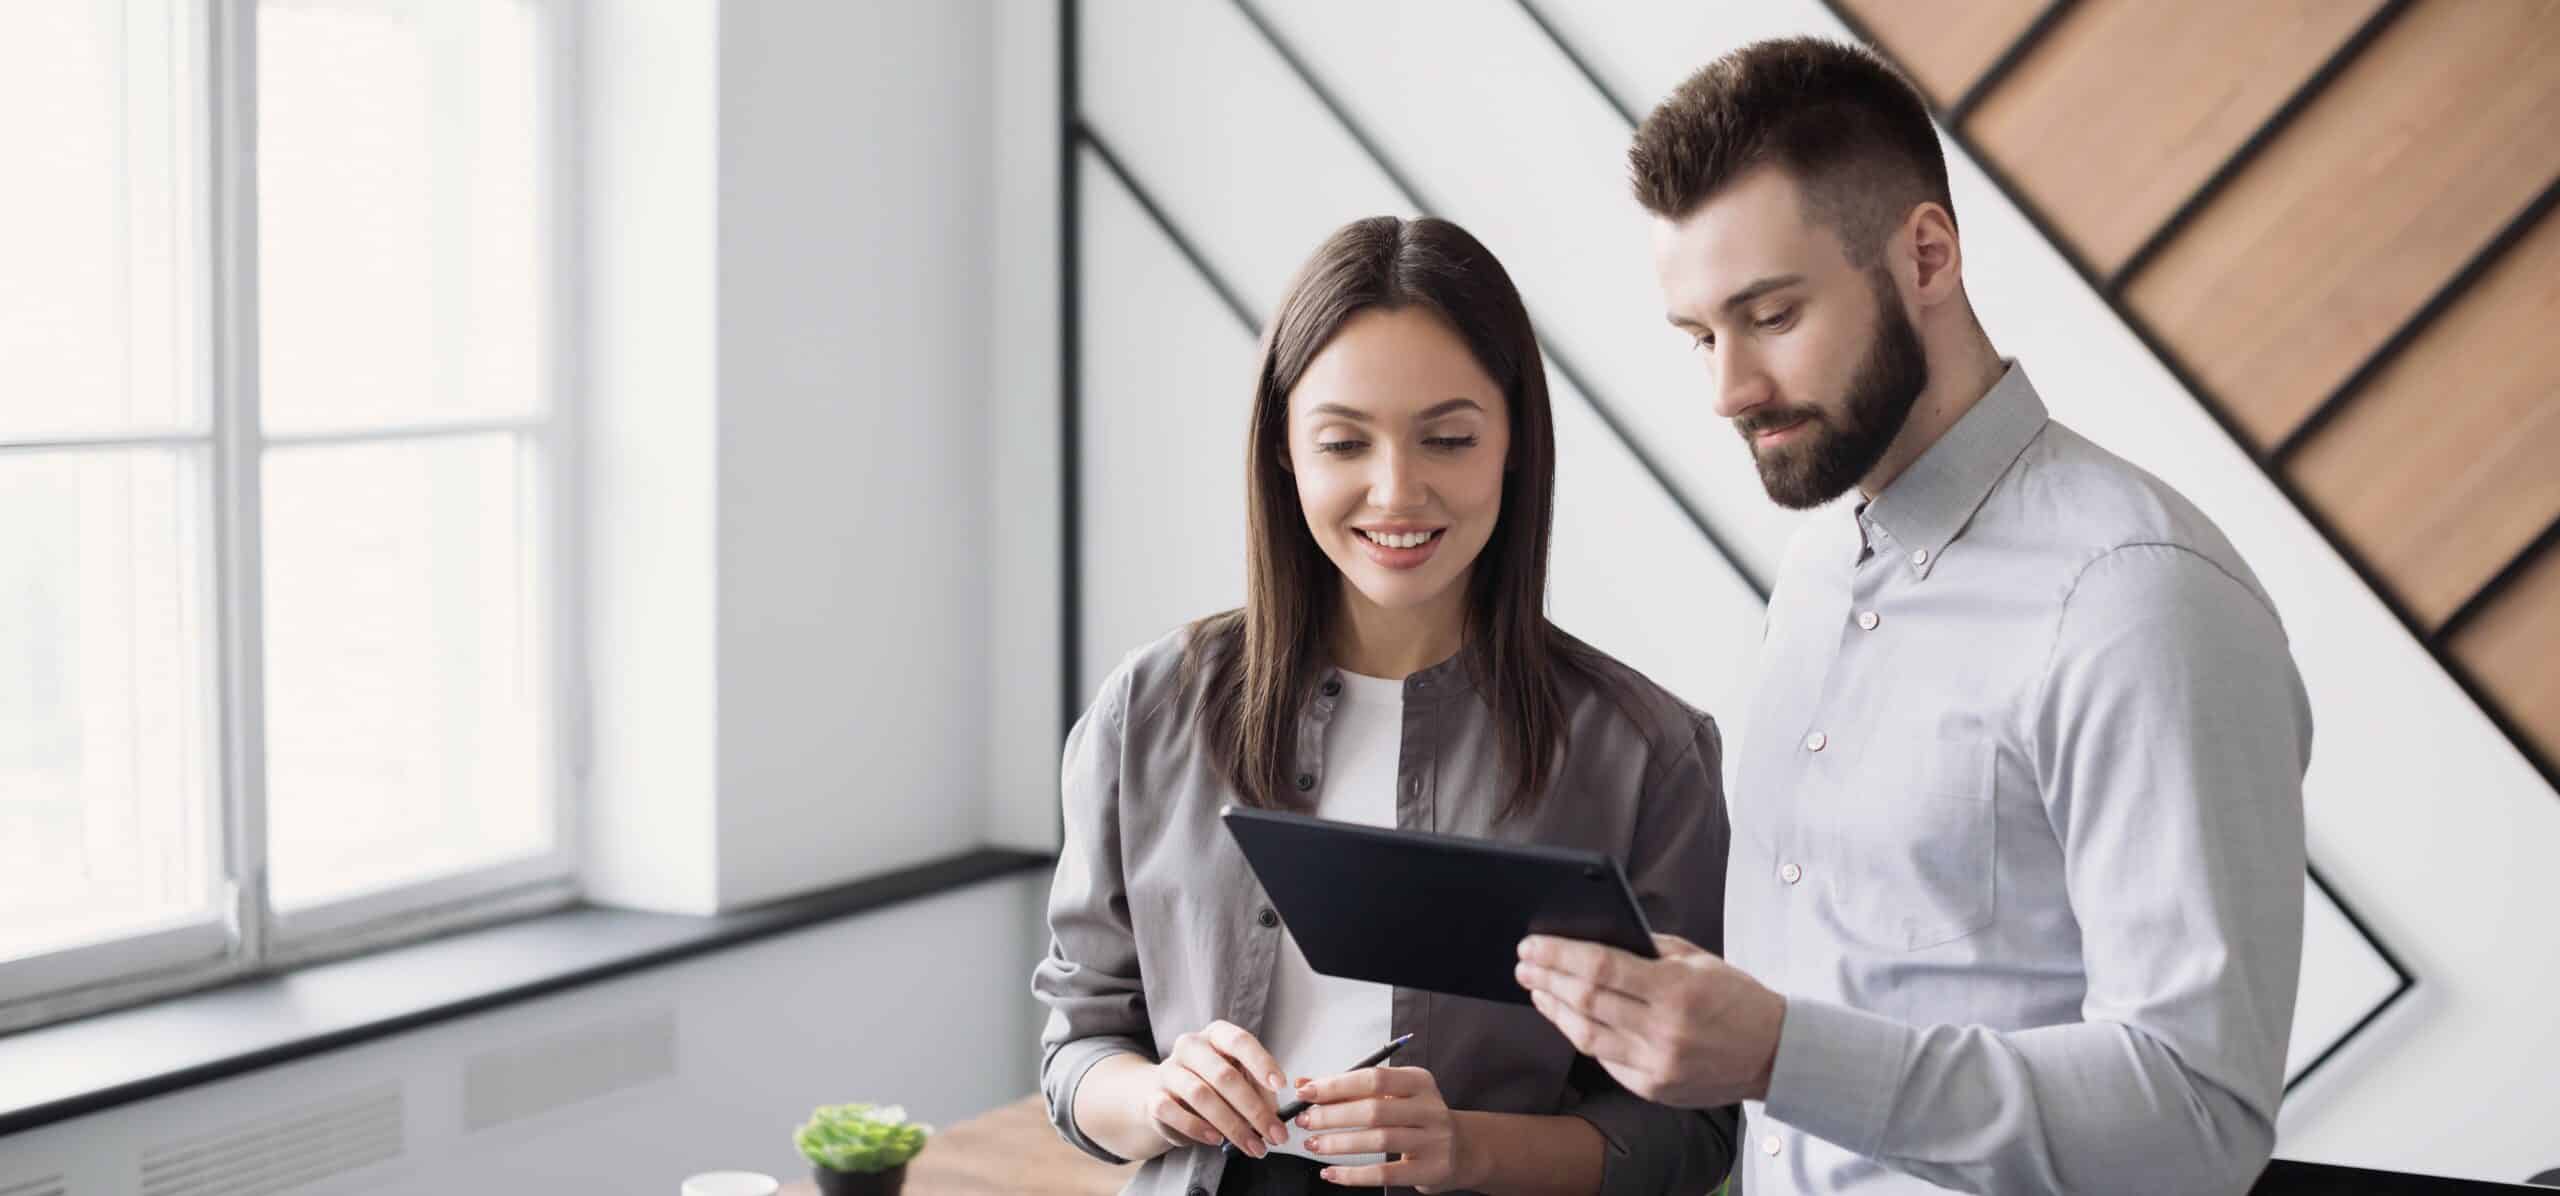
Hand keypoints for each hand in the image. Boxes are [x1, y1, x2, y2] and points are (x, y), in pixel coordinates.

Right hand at [1134, 1021, 1289, 1157]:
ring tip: (1253, 1146)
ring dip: (1232, 1125)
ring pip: (1201, 1095)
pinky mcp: (1154, 1097)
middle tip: (1275, 1134)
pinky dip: (1197, 1128)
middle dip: (1254, 1109)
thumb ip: (1258, 1090)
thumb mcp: (1240, 1079)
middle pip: (1224, 1075)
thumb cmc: (1213, 1085)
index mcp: (1216, 1034)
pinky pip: (1173, 1112)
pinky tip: (1216, 1140)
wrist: (1166, 1097)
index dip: (1262, 1063)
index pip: (1240, 1041)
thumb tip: (1274, 1113)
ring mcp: (1169, 1070)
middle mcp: (1190, 1046)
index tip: (1281, 1085)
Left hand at [1292, 1065, 1476, 1191]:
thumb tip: (1305, 1084)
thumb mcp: (1393, 1096)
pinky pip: (1385, 1173)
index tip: (1306, 1092)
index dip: (1336, 1085)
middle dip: (1332, 1116)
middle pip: (1374, 1109)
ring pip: (1379, 1140)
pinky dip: (1354, 1175)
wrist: (1464, 1150)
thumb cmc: (1418, 1119)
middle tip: (1305, 1121)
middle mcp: (1429, 1108)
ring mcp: (1433, 1140)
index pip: (1373, 1078)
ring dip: (1339, 1143)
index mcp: (1419, 1081)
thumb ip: (1350, 1090)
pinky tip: (1331, 1173)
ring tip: (1313, 1145)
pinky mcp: (1430, 1170)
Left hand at [1515, 932, 1786, 1108]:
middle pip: (1586, 1002)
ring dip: (1554, 1009)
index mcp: (1676, 990)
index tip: (1532, 944)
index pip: (1601, 968)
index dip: (1559, 955)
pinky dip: (1580, 1034)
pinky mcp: (1653, 1089)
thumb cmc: (1735, 997)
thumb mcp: (1698, 959)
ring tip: (1536, 988)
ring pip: (1586, 1036)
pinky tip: (1566, 1016)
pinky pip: (1604, 1059)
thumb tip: (1592, 934)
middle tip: (1523, 962)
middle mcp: (1664, 1032)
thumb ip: (1647, 948)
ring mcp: (1657, 1066)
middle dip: (1546, 978)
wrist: (1774, 1054)